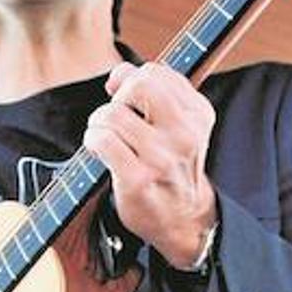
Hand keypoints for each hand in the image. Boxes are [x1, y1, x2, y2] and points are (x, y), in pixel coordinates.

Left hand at [83, 62, 218, 267]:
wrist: (182, 219)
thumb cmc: (172, 166)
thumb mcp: (181, 124)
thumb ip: (157, 91)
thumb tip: (119, 75)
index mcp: (198, 114)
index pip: (155, 72)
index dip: (130, 79)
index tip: (125, 97)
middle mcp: (185, 133)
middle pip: (140, 83)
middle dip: (118, 95)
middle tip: (117, 115)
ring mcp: (162, 157)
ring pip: (113, 113)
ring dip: (99, 122)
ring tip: (107, 136)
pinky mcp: (138, 178)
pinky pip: (102, 140)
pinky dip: (92, 140)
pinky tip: (99, 149)